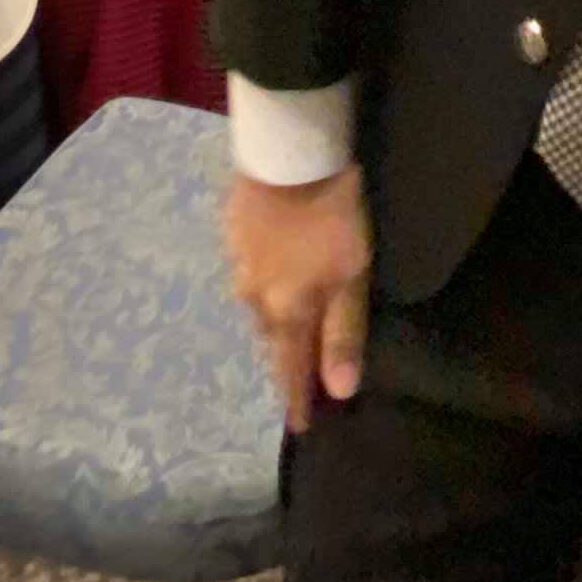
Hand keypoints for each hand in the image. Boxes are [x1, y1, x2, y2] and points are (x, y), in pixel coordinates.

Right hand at [225, 164, 370, 430]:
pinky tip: (273, 268)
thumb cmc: (331, 217)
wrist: (288, 154)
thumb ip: (343, 334)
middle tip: (296, 371)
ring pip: (257, 305)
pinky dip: (264, 280)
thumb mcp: (351, 276)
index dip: (296, 399)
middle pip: (271, 339)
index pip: (290, 369)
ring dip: (273, 317)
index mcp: (285, 312)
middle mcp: (253, 298)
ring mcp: (237, 264)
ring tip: (287, 320)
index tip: (299, 427)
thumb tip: (339, 392)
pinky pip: (248, 271)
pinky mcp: (230, 233)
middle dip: (284, 357)